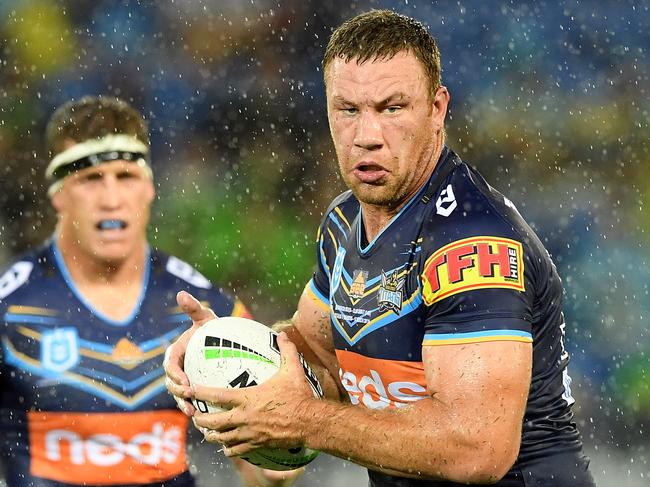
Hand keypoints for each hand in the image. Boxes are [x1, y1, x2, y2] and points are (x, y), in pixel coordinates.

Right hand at [164, 290, 216, 415]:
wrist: (224, 344)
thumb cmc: (214, 330)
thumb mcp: (205, 318)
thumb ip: (193, 309)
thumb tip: (181, 294)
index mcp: (175, 354)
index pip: (170, 366)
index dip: (175, 375)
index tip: (185, 381)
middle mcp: (177, 370)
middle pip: (172, 385)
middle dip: (178, 394)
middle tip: (191, 398)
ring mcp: (185, 382)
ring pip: (180, 397)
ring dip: (185, 406)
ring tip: (194, 414)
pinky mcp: (194, 392)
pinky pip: (193, 403)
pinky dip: (197, 411)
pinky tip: (207, 420)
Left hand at [192, 332, 316, 456]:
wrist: (309, 422)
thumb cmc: (299, 395)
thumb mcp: (292, 370)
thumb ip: (286, 350)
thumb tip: (282, 334)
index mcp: (248, 398)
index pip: (217, 396)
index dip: (201, 393)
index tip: (192, 390)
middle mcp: (244, 417)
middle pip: (213, 422)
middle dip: (200, 420)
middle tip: (194, 415)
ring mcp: (249, 433)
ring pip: (221, 439)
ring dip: (212, 436)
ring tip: (207, 433)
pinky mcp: (257, 444)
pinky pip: (236, 450)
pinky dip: (229, 449)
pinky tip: (227, 447)